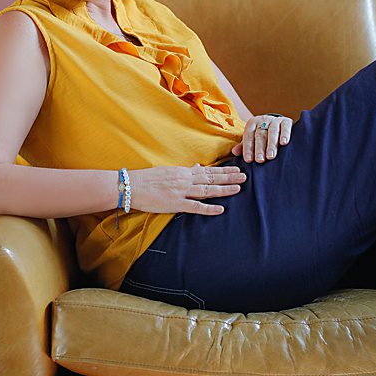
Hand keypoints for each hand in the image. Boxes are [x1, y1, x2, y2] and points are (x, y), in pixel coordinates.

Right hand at [130, 165, 245, 214]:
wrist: (130, 186)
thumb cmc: (148, 179)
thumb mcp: (168, 171)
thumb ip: (185, 171)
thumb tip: (198, 167)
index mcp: (183, 172)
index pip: (208, 171)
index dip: (224, 170)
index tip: (237, 169)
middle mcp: (185, 180)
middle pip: (211, 178)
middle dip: (229, 177)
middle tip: (245, 176)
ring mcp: (181, 192)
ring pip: (207, 190)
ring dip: (223, 189)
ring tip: (238, 188)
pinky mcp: (175, 203)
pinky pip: (195, 206)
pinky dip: (208, 208)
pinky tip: (220, 209)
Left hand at [231, 114, 292, 162]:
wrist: (279, 125)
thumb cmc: (263, 135)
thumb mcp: (252, 139)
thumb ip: (244, 146)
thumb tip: (234, 152)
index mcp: (252, 123)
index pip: (248, 136)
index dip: (248, 148)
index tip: (249, 160)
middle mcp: (263, 120)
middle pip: (260, 135)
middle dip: (259, 148)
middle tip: (260, 160)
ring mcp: (275, 120)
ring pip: (272, 132)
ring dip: (271, 145)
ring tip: (271, 156)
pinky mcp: (286, 121)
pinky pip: (285, 127)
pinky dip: (284, 135)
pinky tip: (284, 143)